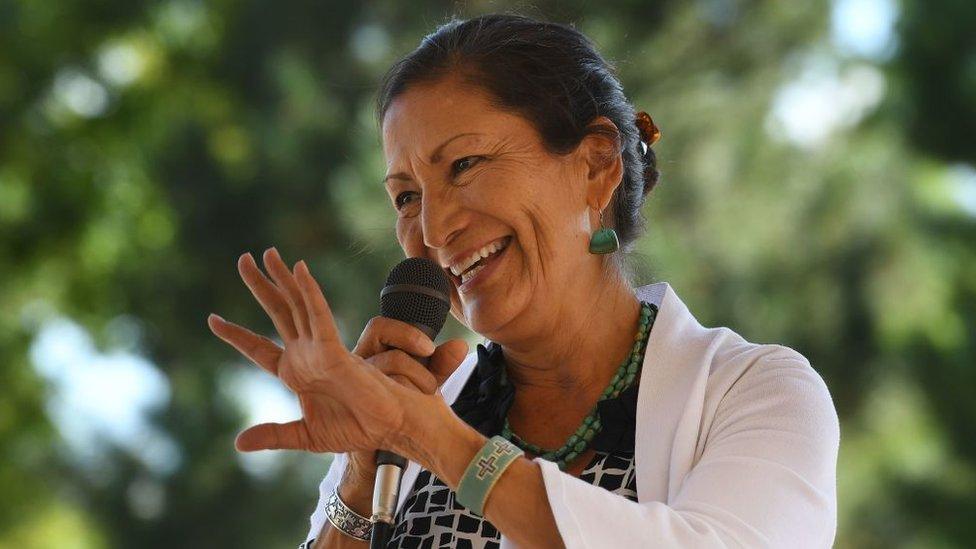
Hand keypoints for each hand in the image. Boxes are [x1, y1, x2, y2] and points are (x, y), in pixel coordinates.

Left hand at [206, 247, 460, 453]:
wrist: (388, 428)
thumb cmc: (356, 429)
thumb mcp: (305, 435)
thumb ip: (273, 435)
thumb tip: (237, 443)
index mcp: (295, 373)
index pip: (259, 348)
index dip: (237, 335)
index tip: (213, 320)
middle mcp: (306, 354)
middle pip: (278, 312)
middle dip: (260, 285)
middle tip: (243, 259)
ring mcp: (320, 348)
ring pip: (297, 305)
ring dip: (282, 278)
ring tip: (267, 253)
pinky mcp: (335, 349)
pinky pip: (319, 316)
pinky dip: (309, 293)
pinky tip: (299, 271)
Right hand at [346, 317, 469, 482]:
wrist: (382, 453)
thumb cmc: (399, 412)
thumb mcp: (424, 384)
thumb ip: (440, 364)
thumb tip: (460, 345)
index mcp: (371, 353)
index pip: (379, 327)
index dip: (405, 333)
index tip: (429, 349)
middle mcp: (356, 367)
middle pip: (383, 348)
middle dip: (415, 368)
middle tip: (430, 385)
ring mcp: (349, 388)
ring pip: (382, 371)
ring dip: (411, 387)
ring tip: (423, 402)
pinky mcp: (351, 412)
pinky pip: (376, 399)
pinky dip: (400, 403)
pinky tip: (410, 414)